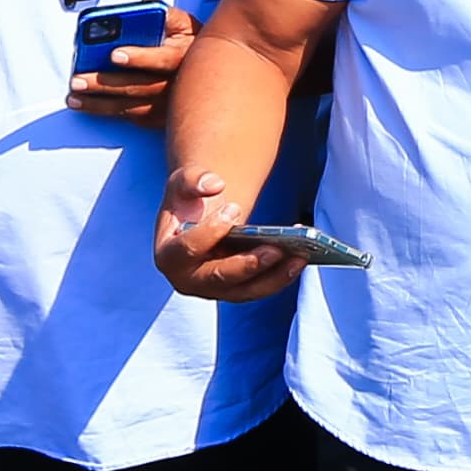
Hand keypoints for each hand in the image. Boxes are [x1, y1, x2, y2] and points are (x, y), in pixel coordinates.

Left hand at [67, 3, 194, 123]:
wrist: (216, 76)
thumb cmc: (194, 47)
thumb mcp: (187, 25)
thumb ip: (168, 13)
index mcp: (183, 57)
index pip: (162, 59)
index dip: (139, 57)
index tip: (114, 54)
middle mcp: (177, 85)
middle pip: (138, 86)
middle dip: (105, 83)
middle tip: (78, 80)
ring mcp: (169, 105)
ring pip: (132, 107)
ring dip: (100, 104)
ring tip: (74, 97)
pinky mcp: (162, 117)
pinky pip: (134, 117)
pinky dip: (112, 113)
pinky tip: (91, 107)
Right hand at [153, 164, 299, 302]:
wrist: (202, 216)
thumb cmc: (191, 200)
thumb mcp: (185, 183)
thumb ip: (194, 180)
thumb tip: (215, 184)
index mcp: (169, 255)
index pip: (187, 250)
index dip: (210, 232)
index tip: (233, 209)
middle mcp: (189, 280)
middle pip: (219, 278)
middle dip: (248, 265)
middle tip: (276, 248)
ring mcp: (214, 289)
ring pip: (246, 290)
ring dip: (274, 276)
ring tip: (300, 256)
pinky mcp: (237, 290)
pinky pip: (261, 288)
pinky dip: (282, 275)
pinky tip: (302, 258)